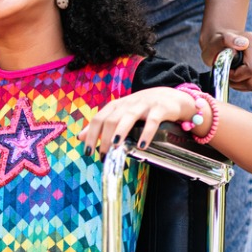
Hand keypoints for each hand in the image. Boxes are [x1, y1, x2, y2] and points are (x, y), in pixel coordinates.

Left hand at [78, 87, 194, 154]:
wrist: (171, 97)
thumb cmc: (142, 108)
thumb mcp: (120, 114)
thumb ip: (101, 124)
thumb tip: (80, 137)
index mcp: (116, 106)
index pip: (98, 119)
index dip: (91, 134)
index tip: (88, 151)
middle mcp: (128, 104)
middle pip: (111, 119)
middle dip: (104, 138)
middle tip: (103, 155)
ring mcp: (144, 105)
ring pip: (128, 117)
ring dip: (120, 132)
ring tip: (115, 146)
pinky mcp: (160, 109)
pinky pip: (152, 121)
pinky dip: (146, 134)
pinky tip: (142, 146)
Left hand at [201, 30, 251, 91]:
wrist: (222, 40)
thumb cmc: (215, 44)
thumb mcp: (214, 43)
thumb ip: (225, 41)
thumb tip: (242, 44)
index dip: (237, 76)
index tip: (227, 71)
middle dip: (240, 82)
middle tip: (229, 74)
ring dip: (245, 84)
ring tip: (234, 74)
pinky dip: (250, 82)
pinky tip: (242, 75)